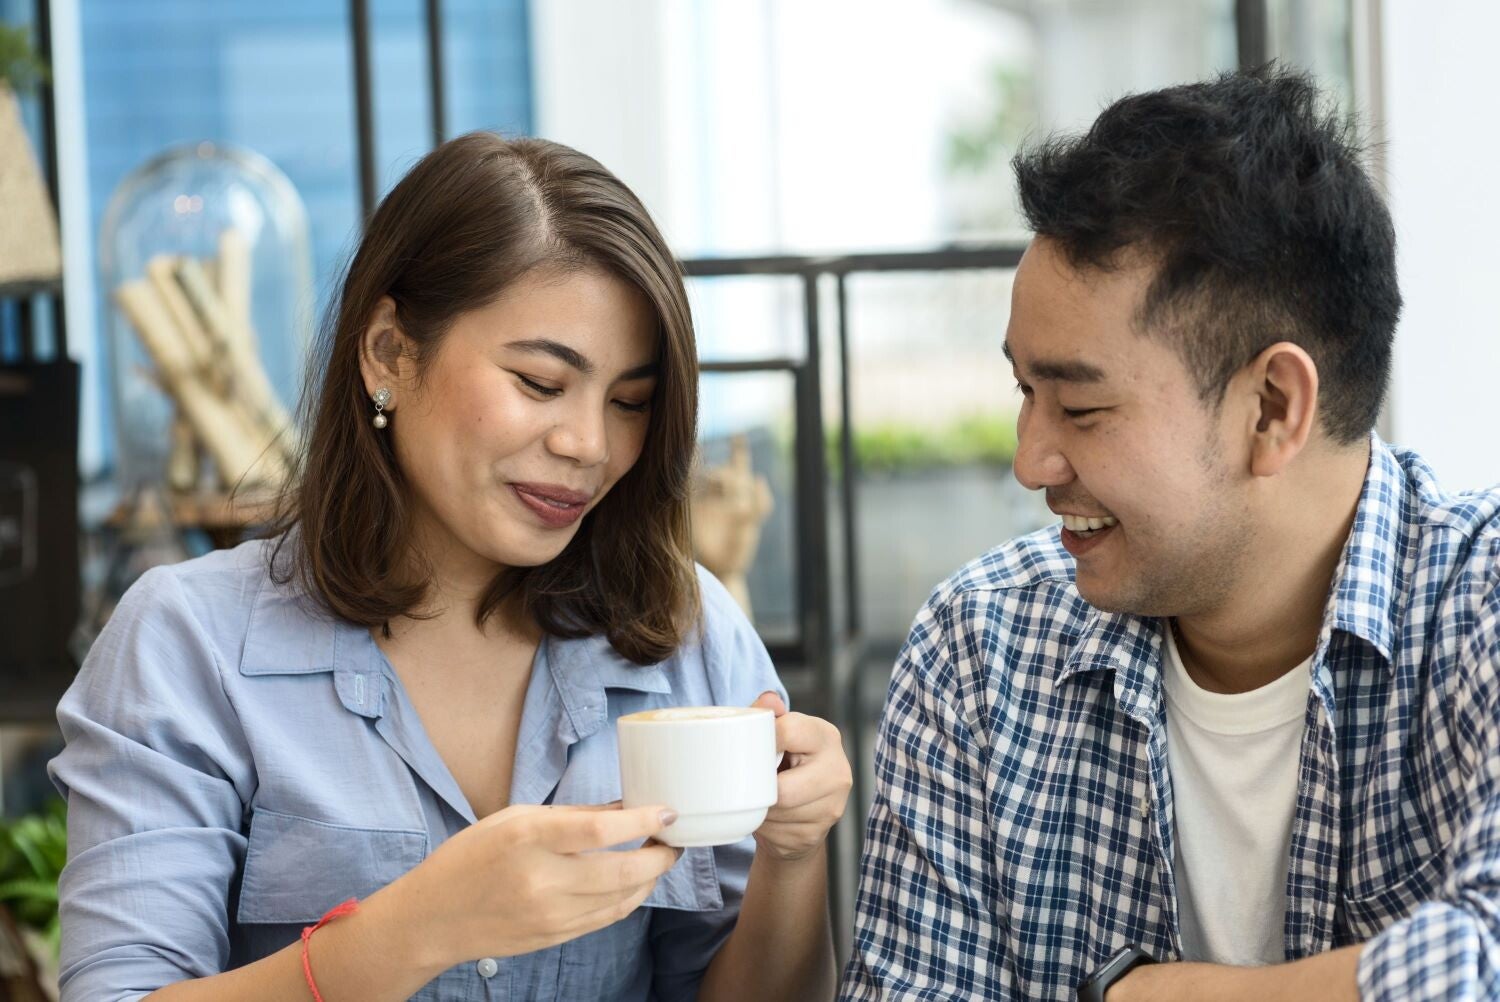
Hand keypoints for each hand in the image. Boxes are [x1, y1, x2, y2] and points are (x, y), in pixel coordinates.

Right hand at [392, 802, 681, 964]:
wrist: (433, 918)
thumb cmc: (470, 858)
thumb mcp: (513, 819)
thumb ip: (570, 814)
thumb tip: (623, 807)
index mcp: (527, 838)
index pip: (598, 829)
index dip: (642, 820)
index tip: (667, 811)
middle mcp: (540, 879)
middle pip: (620, 870)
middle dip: (659, 855)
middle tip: (674, 839)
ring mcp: (548, 915)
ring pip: (621, 899)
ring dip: (649, 878)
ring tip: (659, 858)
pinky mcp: (554, 938)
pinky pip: (606, 919)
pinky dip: (629, 900)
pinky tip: (636, 883)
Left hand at [750, 692, 852, 862]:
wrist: (799, 811)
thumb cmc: (783, 763)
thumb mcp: (776, 734)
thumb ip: (768, 716)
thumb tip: (767, 700)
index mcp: (826, 736)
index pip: (789, 732)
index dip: (762, 742)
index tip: (747, 749)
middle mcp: (838, 769)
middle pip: (783, 788)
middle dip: (760, 788)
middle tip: (749, 783)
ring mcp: (833, 805)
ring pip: (778, 813)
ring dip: (759, 809)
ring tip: (759, 799)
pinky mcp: (819, 833)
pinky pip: (779, 833)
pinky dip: (765, 827)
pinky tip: (768, 817)